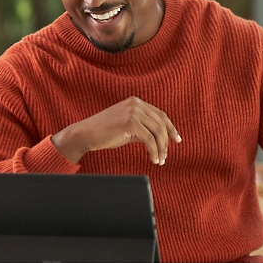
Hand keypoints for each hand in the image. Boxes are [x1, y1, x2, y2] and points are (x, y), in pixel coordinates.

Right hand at [51, 96, 181, 164]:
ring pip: (157, 132)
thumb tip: (159, 139)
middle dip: (166, 141)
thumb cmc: (104, 133)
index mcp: (136, 102)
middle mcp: (136, 104)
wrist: (85, 134)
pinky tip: (153, 160)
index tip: (176, 140)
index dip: (170, 128)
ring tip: (160, 160)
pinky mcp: (131, 123)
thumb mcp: (126, 126)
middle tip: (166, 156)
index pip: (160, 114)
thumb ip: (142, 128)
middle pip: (161, 123)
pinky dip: (154, 151)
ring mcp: (133, 112)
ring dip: (161, 148)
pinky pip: (149, 139)